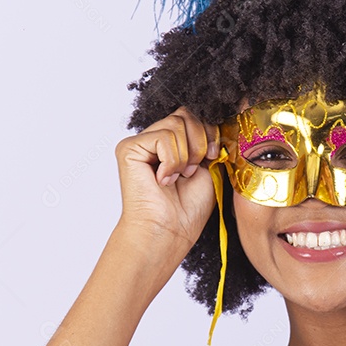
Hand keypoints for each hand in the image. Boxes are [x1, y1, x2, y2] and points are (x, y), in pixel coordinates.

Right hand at [114, 106, 220, 248]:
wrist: (170, 231)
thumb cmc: (188, 208)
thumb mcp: (207, 167)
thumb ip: (207, 141)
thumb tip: (217, 119)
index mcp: (172, 143)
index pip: (193, 117)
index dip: (209, 132)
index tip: (214, 156)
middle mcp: (153, 139)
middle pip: (185, 115)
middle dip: (199, 143)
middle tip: (193, 171)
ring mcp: (140, 143)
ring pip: (176, 123)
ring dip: (186, 155)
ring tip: (178, 177)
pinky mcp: (128, 148)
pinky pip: (163, 137)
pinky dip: (172, 161)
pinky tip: (163, 180)